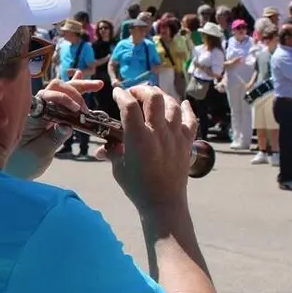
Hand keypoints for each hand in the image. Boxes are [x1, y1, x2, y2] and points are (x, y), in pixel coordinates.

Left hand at [6, 74, 101, 179]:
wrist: (15, 169)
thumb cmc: (22, 162)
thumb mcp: (39, 153)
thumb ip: (53, 139)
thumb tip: (68, 126)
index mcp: (32, 115)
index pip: (47, 96)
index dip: (64, 98)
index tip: (78, 110)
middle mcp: (37, 109)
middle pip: (56, 88)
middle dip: (76, 89)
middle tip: (94, 93)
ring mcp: (44, 111)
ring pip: (61, 91)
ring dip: (79, 87)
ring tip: (98, 85)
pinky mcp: (51, 116)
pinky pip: (62, 100)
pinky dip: (74, 92)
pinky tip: (84, 82)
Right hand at [107, 85, 197, 210]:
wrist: (163, 202)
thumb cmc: (137, 187)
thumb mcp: (118, 168)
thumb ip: (111, 153)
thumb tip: (101, 149)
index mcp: (138, 138)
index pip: (128, 106)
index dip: (121, 95)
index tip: (117, 92)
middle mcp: (158, 132)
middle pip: (154, 97)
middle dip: (142, 90)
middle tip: (135, 93)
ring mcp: (175, 136)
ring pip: (173, 104)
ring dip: (162, 97)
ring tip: (154, 97)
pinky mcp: (186, 142)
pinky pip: (190, 120)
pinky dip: (187, 109)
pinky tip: (183, 104)